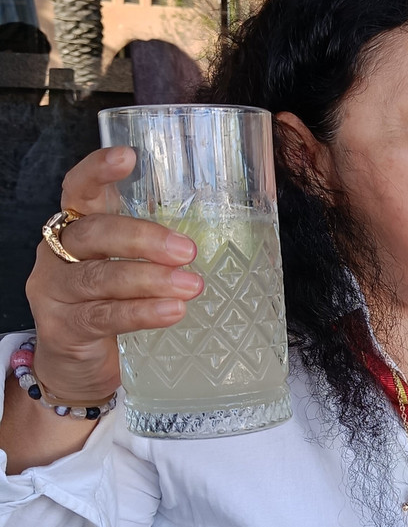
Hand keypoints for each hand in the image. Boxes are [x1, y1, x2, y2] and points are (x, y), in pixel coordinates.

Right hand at [25, 147, 201, 402]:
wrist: (82, 369)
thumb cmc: (117, 307)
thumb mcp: (134, 271)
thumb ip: (163, 251)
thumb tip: (231, 238)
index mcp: (80, 228)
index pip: (80, 189)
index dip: (99, 170)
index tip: (129, 157)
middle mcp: (60, 253)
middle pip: (94, 233)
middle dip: (142, 238)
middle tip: (187, 250)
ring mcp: (56, 291)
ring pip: (99, 277)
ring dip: (149, 279)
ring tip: (191, 286)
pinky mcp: (64, 328)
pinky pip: (102, 316)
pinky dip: (140, 313)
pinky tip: (170, 312)